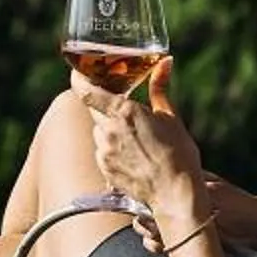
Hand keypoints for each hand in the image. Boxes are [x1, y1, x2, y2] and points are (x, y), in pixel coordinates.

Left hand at [70, 57, 206, 239]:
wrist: (175, 194)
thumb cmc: (178, 154)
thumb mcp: (171, 116)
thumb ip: (160, 87)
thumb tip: (165, 62)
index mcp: (124, 112)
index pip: (85, 90)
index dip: (78, 78)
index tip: (78, 72)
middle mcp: (109, 130)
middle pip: (94, 110)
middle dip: (106, 107)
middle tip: (124, 110)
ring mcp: (104, 151)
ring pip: (99, 132)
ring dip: (110, 130)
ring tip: (135, 139)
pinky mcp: (104, 169)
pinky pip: (102, 151)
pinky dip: (112, 149)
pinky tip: (134, 156)